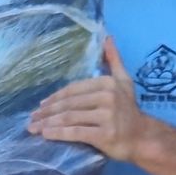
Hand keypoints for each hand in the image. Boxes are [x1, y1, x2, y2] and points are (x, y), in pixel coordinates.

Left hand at [27, 31, 150, 162]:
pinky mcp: (104, 134)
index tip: (41, 105)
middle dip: (47, 111)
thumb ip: (114, 60)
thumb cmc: (129, 110)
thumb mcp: (124, 81)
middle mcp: (107, 97)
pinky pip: (76, 132)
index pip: (74, 89)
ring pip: (70, 117)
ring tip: (33, 127)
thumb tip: (107, 37)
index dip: (55, 97)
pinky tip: (46, 135)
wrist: (143, 137)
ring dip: (48, 123)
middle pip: (69, 104)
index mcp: (107, 83)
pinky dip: (58, 134)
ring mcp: (106, 116)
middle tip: (32, 118)